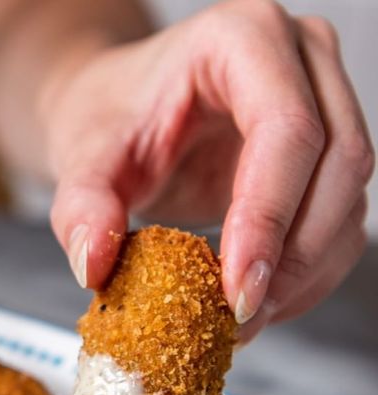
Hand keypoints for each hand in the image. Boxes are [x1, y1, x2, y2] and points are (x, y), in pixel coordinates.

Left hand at [44, 0, 373, 342]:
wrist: (118, 111)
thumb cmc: (106, 117)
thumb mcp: (82, 157)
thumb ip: (82, 207)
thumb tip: (95, 266)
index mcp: (241, 39)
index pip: (286, 130)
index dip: (268, 217)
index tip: (235, 289)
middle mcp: (300, 60)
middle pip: (338, 163)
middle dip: (292, 257)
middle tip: (239, 316)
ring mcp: (323, 102)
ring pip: (349, 198)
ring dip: (304, 273)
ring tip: (243, 318)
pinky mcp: (324, 152)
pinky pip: (340, 220)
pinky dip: (307, 272)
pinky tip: (260, 300)